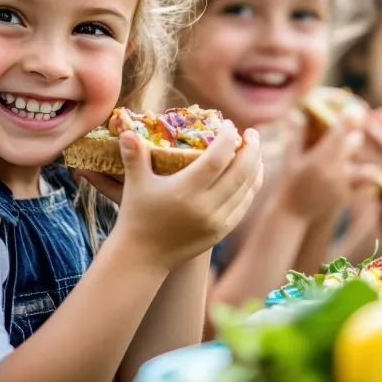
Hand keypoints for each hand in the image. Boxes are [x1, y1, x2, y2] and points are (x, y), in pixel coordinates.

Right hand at [80, 122, 262, 269]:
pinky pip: (244, 205)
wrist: (143, 256)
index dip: (227, 139)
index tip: (229, 124)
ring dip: (255, 166)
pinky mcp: (221, 232)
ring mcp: (216, 222)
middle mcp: (205, 207)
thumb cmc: (138, 216)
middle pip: (240, 172)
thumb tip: (126, 131)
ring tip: (254, 148)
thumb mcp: (135, 184)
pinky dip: (251, 186)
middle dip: (250, 149)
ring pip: (247, 189)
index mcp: (185, 191)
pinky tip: (252, 174)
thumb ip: (134, 155)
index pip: (216, 159)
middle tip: (252, 132)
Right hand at [278, 110, 373, 220]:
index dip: (348, 119)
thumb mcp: (290, 158)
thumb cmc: (290, 182)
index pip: (339, 132)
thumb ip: (295, 135)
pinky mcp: (347, 196)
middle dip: (355, 135)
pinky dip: (365, 175)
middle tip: (352, 131)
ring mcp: (342, 185)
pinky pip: (364, 182)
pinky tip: (359, 170)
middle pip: (355, 143)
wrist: (294, 213)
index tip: (352, 112)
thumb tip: (296, 113)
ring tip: (354, 153)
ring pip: (365, 164)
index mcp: (319, 158)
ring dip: (362, 157)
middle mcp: (334, 170)